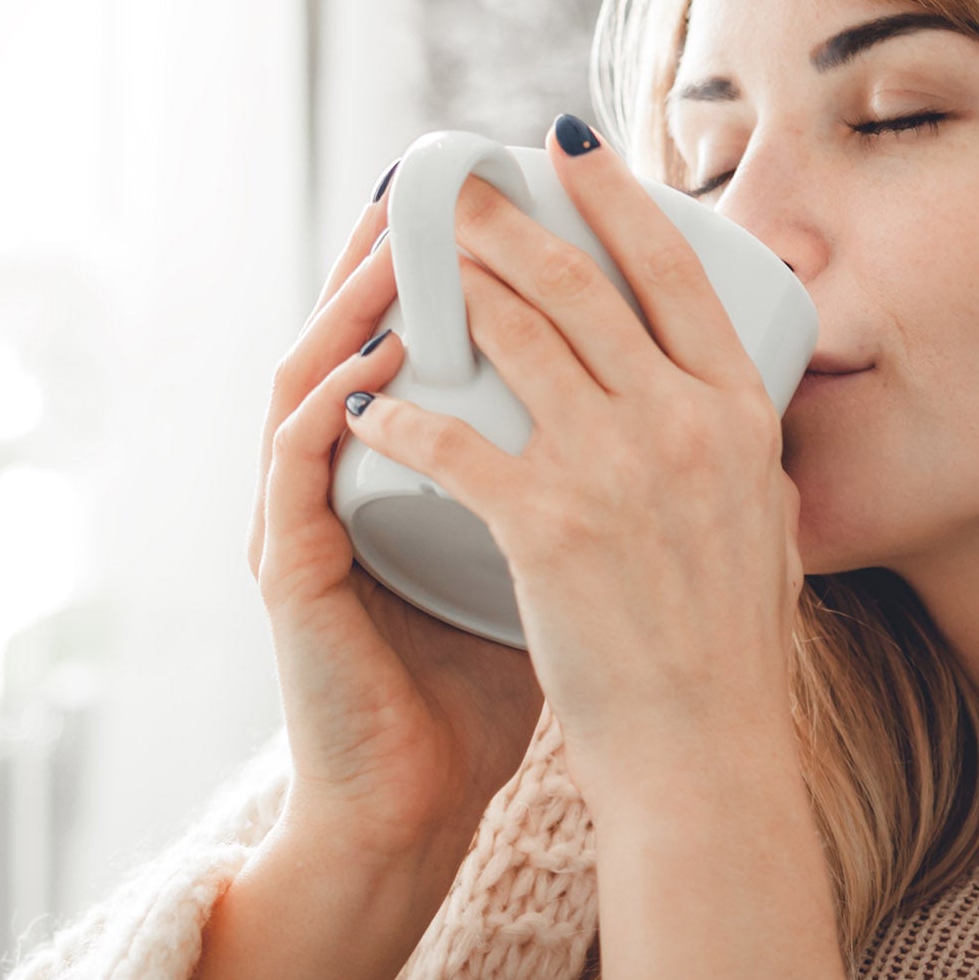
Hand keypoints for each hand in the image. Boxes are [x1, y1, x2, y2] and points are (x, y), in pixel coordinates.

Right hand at [248, 170, 545, 861]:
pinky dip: (336, 401)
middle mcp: (343, 479)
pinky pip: (300, 465)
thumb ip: (585, 491)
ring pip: (314, 375)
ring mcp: (307, 520)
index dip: (452, 266)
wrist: (419, 801)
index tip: (507, 198)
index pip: (414, 340)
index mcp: (402, 473)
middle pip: (357, 331)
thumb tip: (687, 425)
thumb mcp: (550, 562)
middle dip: (400, 249)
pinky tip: (379, 357)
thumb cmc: (488, 686)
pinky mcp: (290, 571)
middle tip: (447, 177)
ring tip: (409, 238)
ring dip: (355, 302)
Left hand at [337, 115, 805, 827]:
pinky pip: (456, 439)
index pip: (677, 273)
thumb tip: (735, 414)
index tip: (566, 148)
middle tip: (459, 185)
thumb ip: (742, 459)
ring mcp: (618, 469)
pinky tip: (370, 403)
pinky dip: (404, 415)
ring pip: (516, 338)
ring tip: (408, 263)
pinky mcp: (550, 524)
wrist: (704, 752)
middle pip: (582, 284)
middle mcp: (685, 423)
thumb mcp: (767, 529)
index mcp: (740, 415)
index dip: (615, 197)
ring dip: (450, 289)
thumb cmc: (730, 651)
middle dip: (508, 220)